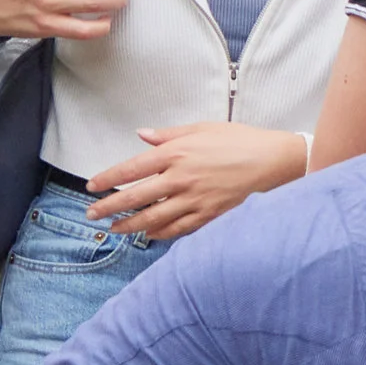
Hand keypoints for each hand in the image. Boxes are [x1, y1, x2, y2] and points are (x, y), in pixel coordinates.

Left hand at [92, 122, 308, 241]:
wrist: (273, 161)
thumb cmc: (239, 141)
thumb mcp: (202, 128)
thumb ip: (168, 134)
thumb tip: (142, 135)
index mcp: (176, 153)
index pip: (131, 169)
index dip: (108, 179)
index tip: (92, 187)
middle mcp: (181, 178)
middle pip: (135, 198)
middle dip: (109, 207)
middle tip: (92, 214)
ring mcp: (195, 200)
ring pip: (153, 218)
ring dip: (130, 225)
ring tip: (115, 229)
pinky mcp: (209, 215)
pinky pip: (178, 229)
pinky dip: (160, 234)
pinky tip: (148, 235)